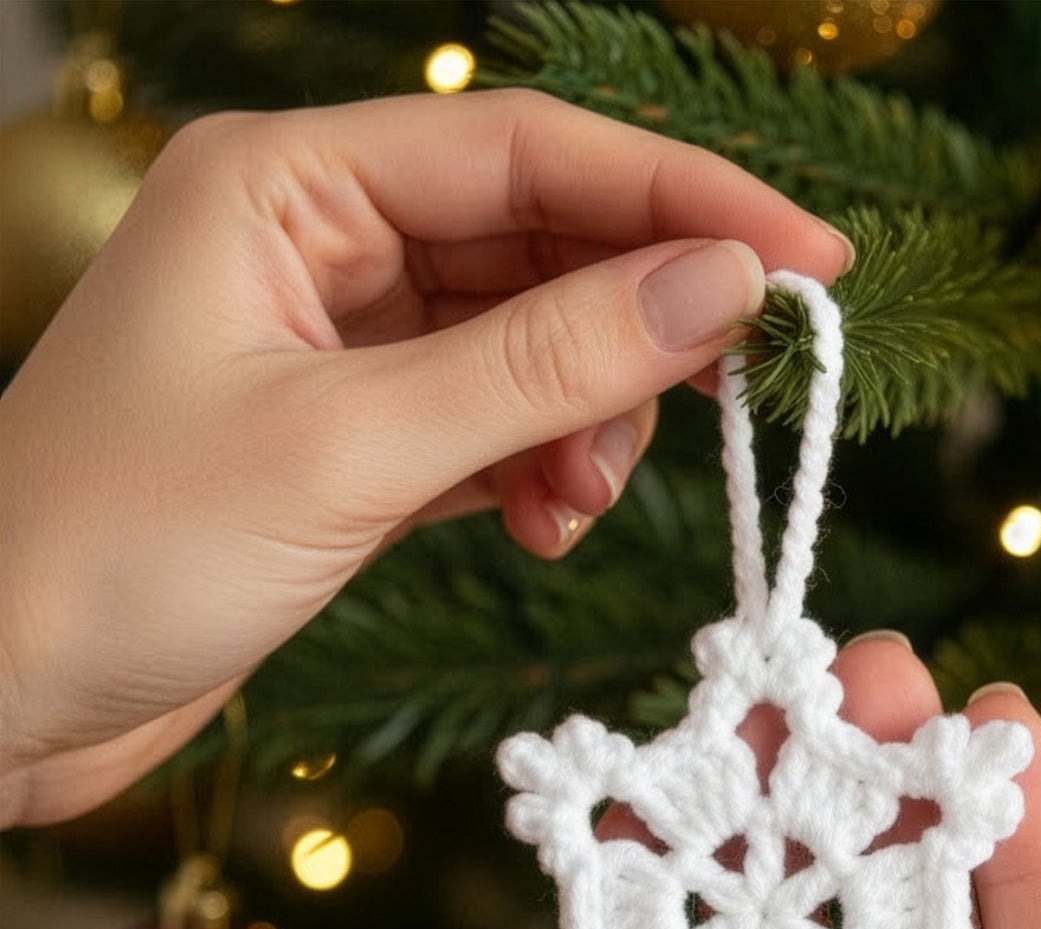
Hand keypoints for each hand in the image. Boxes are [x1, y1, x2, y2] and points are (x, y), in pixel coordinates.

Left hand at [0, 91, 850, 827]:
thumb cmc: (118, 551)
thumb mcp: (351, 448)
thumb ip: (543, 364)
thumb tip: (720, 290)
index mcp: (288, 185)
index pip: (531, 152)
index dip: (685, 196)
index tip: (810, 264)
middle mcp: (321, 244)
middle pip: (543, 244)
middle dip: (641, 322)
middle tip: (737, 387)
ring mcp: (343, 346)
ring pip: (532, 344)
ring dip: (588, 419)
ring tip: (578, 499)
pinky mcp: (359, 440)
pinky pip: (497, 424)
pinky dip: (541, 471)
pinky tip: (542, 523)